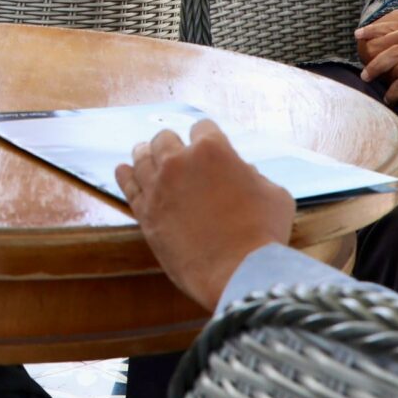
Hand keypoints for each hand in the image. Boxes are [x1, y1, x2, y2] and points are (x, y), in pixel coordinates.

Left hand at [115, 120, 296, 309]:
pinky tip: (124, 171)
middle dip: (172, 142)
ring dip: (146, 154)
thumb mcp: (274, 194)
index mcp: (213, 149)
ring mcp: (158, 186)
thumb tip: (243, 173)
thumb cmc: (263, 232)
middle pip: (165, 139)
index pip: (202, 127)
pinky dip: (126, 175)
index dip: (206, 135)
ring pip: (142, 158)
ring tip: (144, 153)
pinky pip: (128, 186)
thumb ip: (254, 176)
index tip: (206, 143)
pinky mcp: (145, 212)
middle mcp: (179, 161)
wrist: (237, 270)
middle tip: (173, 150)